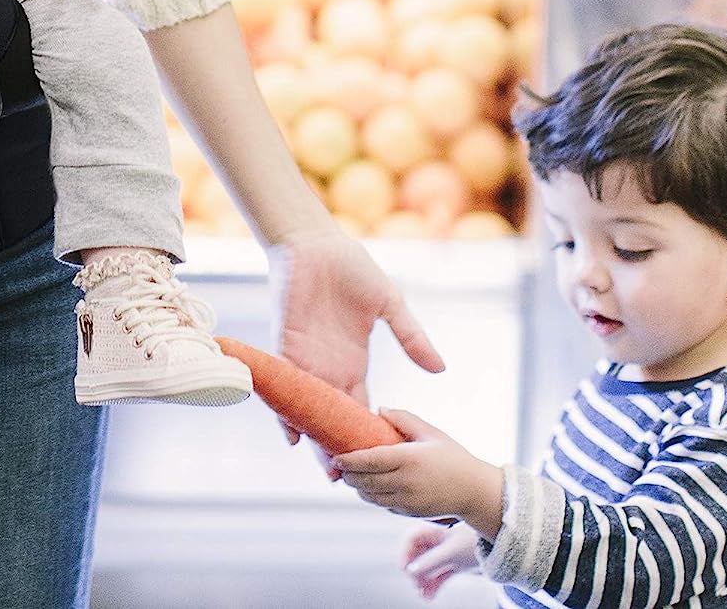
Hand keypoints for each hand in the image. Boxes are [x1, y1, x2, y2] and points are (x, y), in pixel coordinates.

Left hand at [268, 229, 444, 470]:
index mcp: (354, 363)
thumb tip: (440, 368)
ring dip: (318, 438)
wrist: (316, 244)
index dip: (371, 434)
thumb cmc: (352, 268)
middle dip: (344, 447)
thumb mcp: (389, 304)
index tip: (384, 466)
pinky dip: (288, 409)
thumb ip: (410, 337)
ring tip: (331, 471)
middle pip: (336, 418)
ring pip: (311, 410)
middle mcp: (330, 369)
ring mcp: (307, 360)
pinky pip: (286, 385)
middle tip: (354, 483)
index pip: (363, 408)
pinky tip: (294, 434)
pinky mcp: (287, 346)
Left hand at [335, 411, 502, 537]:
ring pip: (371, 497)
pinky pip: (383, 505)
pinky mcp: (410, 513)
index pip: (370, 461)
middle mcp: (406, 483)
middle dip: (348, 474)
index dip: (349, 460)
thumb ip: (404, 419)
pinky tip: (371, 485)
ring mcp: (408, 501)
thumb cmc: (452, 457)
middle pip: (366, 481)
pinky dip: (373, 496)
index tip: (336, 456)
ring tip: (352, 475)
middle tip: (339, 464)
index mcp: (409, 459)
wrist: (475, 491)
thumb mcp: (430, 432)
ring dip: (358, 487)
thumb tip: (379, 410)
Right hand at [404, 523, 480, 599]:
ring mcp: (447, 554)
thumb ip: (431, 561)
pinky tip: (429, 595)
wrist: (500, 547)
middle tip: (416, 584)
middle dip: (415, 571)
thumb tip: (412, 570)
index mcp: (436, 531)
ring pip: (428, 568)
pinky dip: (433, 585)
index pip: (413, 539)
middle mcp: (439, 542)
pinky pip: (438, 576)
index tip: (405, 568)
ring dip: (423, 581)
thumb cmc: (476, 541)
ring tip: (423, 594)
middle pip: (418, 555)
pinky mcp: (454, 565)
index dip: (406, 552)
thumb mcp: (451, 552)